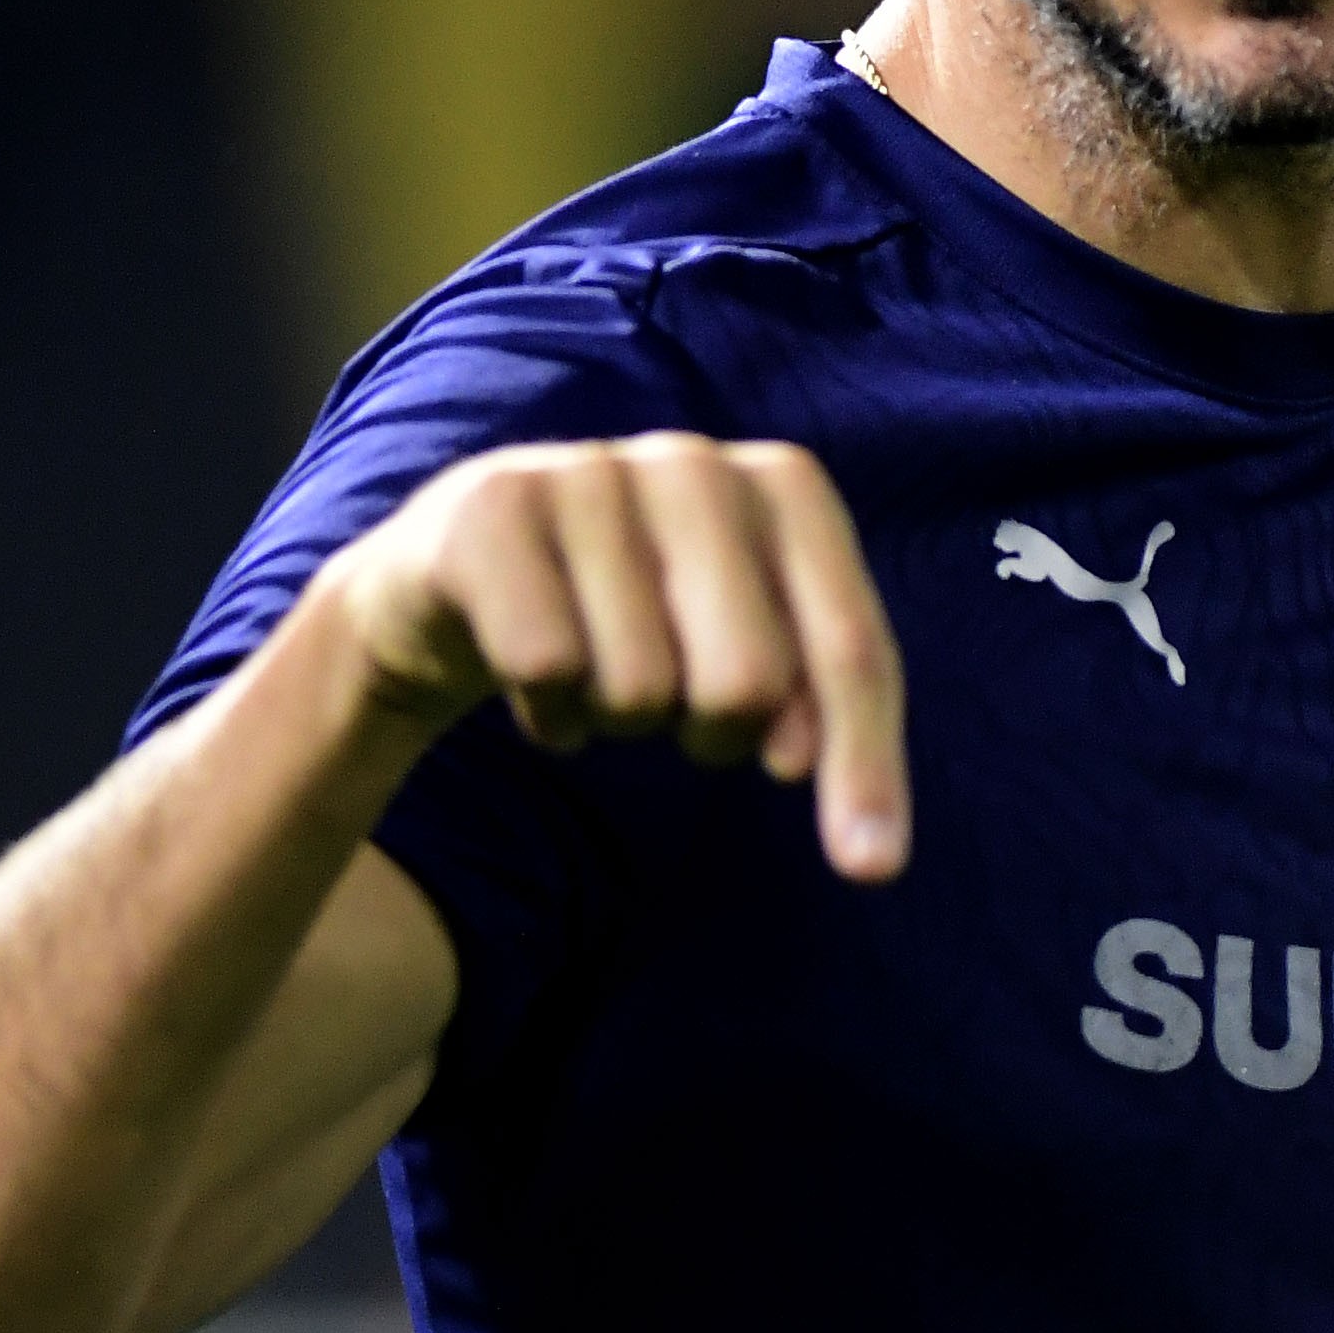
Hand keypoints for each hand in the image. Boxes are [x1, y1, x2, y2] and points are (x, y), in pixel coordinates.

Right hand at [319, 434, 909, 880]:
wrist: (461, 576)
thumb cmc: (640, 620)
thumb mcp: (742, 652)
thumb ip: (820, 723)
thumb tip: (871, 851)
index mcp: (786, 487)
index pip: (852, 648)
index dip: (863, 762)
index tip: (872, 869)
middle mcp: (696, 463)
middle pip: (747, 681)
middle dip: (713, 733)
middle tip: (675, 708)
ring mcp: (590, 473)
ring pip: (640, 685)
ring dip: (617, 715)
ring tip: (595, 668)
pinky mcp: (494, 507)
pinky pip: (546, 667)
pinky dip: (548, 709)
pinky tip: (537, 678)